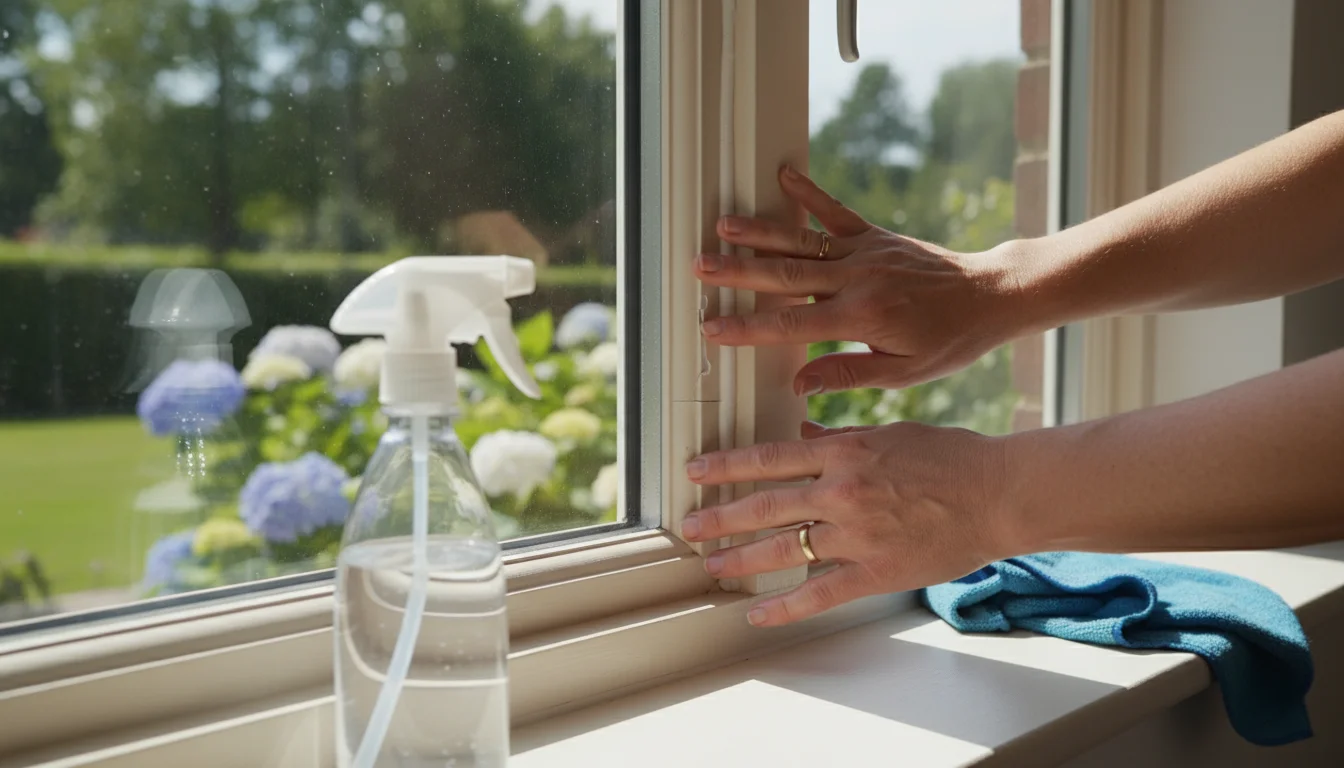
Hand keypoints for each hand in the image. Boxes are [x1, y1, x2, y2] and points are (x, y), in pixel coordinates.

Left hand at [682, 420, 1013, 625]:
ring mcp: (856, 534)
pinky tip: (758, 614)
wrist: (998, 492)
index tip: (695, 472)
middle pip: (764, 506)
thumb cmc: (952, 458)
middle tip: (689, 526)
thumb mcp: (889, 432)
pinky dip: (785, 606)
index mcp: (843, 452)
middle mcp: (841, 492)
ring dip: (740, 558)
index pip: (769, 458)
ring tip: (712, 565)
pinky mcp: (875, 571)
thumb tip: (801, 430)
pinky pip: (819, 593)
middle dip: (720, 517)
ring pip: (783, 549)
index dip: (726, 466)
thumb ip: (840, 435)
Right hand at [696, 166, 1031, 393]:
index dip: (746, 327)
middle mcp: (858, 279)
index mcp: (861, 318)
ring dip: (760, 232)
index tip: (712, 327)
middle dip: (737, 271)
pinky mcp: (876, 235)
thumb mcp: (903, 372)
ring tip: (722, 225)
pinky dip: (809, 193)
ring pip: (802, 241)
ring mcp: (866, 252)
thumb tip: (799, 384)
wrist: (991, 297)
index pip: (790, 324)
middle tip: (699, 267)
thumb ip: (848, 375)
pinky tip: (782, 175)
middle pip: (784, 275)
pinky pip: (837, 213)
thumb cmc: (949, 341)